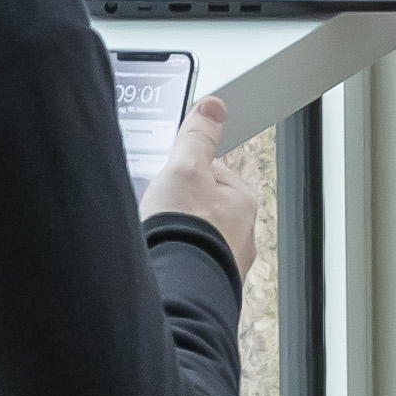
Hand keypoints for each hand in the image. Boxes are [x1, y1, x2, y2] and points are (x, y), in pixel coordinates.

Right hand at [147, 100, 268, 278]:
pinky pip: (187, 265)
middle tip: (157, 209)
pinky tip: (157, 260)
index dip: (184, 170)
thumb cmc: (185, 231)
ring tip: (154, 238)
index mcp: (241, 202)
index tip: (168, 176)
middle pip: (203, 207)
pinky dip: (172, 260)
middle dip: (179, 207)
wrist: (175, 289)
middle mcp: (240, 236)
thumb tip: (213, 106)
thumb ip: (197, 137)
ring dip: (176, 237)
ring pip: (195, 239)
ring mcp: (225, 265)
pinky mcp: (206, 288)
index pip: (213, 172)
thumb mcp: (185, 168)